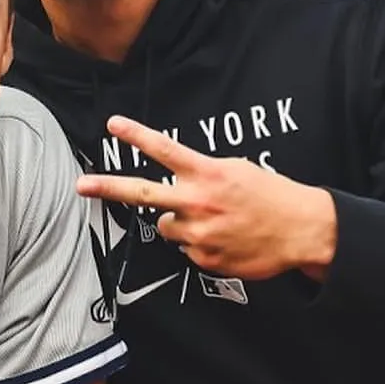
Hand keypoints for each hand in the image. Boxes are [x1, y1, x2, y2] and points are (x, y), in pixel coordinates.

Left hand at [75, 115, 337, 281]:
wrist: (303, 231)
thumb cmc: (271, 196)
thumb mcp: (238, 170)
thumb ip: (203, 174)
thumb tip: (178, 185)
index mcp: (207, 173)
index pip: (165, 150)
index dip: (136, 136)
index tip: (113, 124)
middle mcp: (197, 202)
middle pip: (142, 194)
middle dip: (108, 188)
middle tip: (81, 185)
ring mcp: (198, 233)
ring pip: (167, 227)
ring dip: (180, 223)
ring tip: (214, 220)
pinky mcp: (203, 259)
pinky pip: (187, 250)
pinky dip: (200, 244)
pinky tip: (225, 238)